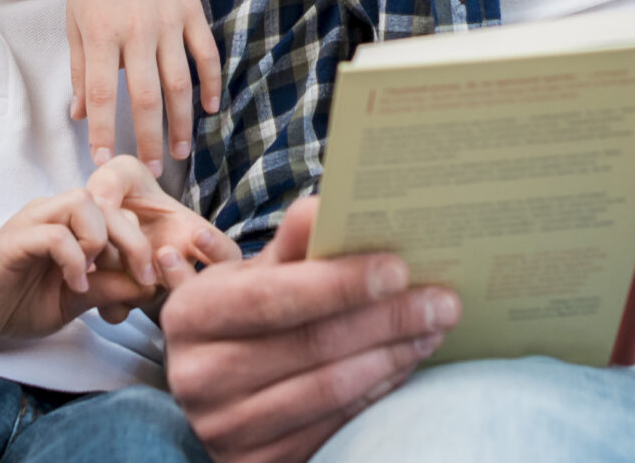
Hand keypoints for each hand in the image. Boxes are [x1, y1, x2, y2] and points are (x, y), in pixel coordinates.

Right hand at [0, 183, 163, 341]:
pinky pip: (55, 233)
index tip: (148, 278)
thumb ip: (108, 289)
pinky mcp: (15, 238)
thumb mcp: (75, 300)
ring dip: (101, 239)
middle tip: (143, 276)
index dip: (139, 241)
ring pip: (83, 202)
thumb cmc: (16, 303)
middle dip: (134, 240)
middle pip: (107, 201)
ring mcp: (33, 221)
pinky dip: (74, 259)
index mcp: (69, 224)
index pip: (117, 211)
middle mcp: (52, 213)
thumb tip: (149, 286)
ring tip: (96, 275)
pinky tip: (75, 284)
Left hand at [58, 0, 224, 172]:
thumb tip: (79, 115)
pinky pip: (205, 53)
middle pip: (146, 98)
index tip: (104, 162)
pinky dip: (210, 82)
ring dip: (181, 122)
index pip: (104, 96)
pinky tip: (209, 108)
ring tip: (180, 152)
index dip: (104, 132)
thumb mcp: (74, 19)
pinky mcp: (190, 8)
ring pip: (179, 82)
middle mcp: (136, 30)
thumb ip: (80, 69)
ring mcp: (167, 19)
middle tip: (149, 171)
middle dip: (147, 139)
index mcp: (101, 34)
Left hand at [85, 155, 243, 315]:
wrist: (89, 223)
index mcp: (190, 237)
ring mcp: (150, 289)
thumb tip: (103, 205)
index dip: (219, 250)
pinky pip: (119, 312)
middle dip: (181, 275)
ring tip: (123, 266)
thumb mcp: (121, 174)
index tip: (199, 235)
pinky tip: (100, 283)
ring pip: (155, 301)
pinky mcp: (119, 302)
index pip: (227, 254)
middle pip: (195, 290)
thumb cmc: (119, 195)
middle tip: (164, 252)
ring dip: (140, 287)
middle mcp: (177, 269)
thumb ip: (115, 181)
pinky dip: (110, 301)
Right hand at [158, 197, 456, 462]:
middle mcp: (198, 377)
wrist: (213, 387)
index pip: (274, 296)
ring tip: (432, 329)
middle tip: (442, 301)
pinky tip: (402, 364)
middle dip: (386, 319)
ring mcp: (225, 428)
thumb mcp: (250, 277)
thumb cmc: (239, 318)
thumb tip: (325, 207)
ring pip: (329, 390)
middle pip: (310, 345)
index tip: (399, 268)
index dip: (339, 283)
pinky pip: (332, 426)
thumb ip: (289, 245)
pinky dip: (376, 392)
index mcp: (192, 315)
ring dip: (391, 356)